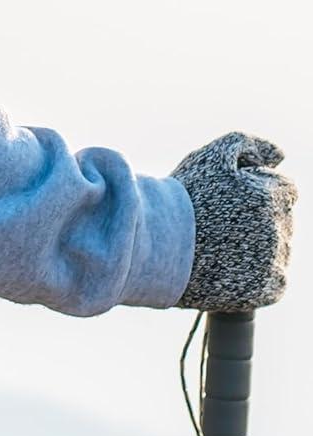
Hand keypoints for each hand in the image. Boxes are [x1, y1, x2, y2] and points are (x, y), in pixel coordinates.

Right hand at [172, 133, 295, 311]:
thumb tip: (279, 155)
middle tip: (218, 222)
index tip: (228, 199)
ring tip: (218, 245)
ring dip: (258, 246)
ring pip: (278, 249)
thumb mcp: (209, 158)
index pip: (284, 190)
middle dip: (258, 219)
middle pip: (281, 220)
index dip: (256, 191)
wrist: (150, 246)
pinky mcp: (264, 290)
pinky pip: (276, 281)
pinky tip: (231, 267)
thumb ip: (247, 145)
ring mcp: (272, 262)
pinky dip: (259, 276)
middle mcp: (278, 229)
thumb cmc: (179, 200)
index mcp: (270, 196)